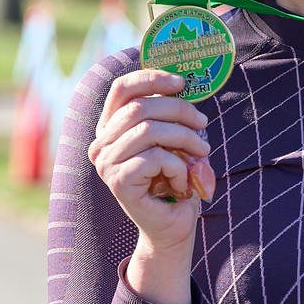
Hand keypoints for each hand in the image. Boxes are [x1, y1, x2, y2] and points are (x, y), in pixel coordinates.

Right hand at [88, 68, 213, 254]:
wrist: (171, 226)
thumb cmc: (174, 180)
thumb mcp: (172, 140)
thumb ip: (169, 115)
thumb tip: (184, 83)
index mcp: (110, 128)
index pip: (122, 88)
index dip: (151, 78)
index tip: (181, 82)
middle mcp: (101, 143)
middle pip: (140, 106)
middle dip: (179, 110)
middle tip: (203, 124)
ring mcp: (106, 163)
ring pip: (149, 130)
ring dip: (184, 139)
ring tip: (201, 152)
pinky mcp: (118, 181)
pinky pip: (155, 158)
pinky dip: (178, 166)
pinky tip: (182, 180)